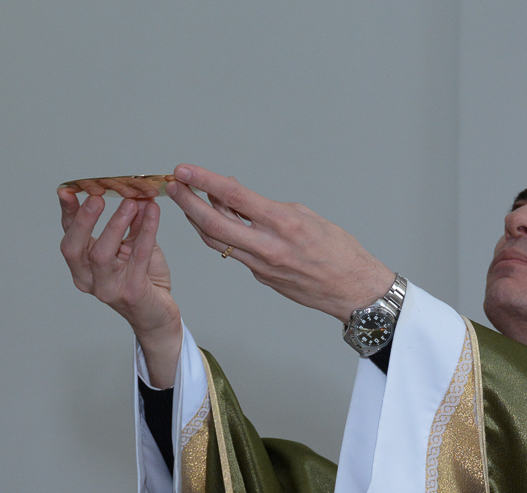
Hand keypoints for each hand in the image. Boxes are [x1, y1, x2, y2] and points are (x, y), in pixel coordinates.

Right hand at [58, 189, 181, 386]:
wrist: (158, 315)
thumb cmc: (143, 280)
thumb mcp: (134, 246)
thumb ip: (132, 223)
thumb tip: (135, 195)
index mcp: (82, 266)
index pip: (69, 236)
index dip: (68, 213)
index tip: (67, 190)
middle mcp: (88, 279)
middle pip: (74, 248)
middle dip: (83, 220)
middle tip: (96, 197)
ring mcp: (107, 289)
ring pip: (101, 255)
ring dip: (115, 225)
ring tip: (130, 202)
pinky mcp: (131, 292)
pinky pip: (137, 258)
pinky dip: (145, 232)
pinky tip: (152, 214)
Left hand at [165, 165, 394, 321]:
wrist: (353, 289)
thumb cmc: (339, 250)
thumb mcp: (306, 215)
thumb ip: (267, 207)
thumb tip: (236, 196)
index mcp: (283, 223)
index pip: (233, 196)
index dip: (204, 181)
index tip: (185, 170)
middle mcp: (268, 246)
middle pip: (212, 223)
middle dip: (187, 202)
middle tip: (173, 186)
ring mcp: (261, 265)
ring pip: (217, 241)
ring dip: (198, 220)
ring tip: (188, 202)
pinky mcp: (261, 277)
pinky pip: (233, 253)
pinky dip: (222, 234)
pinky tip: (219, 221)